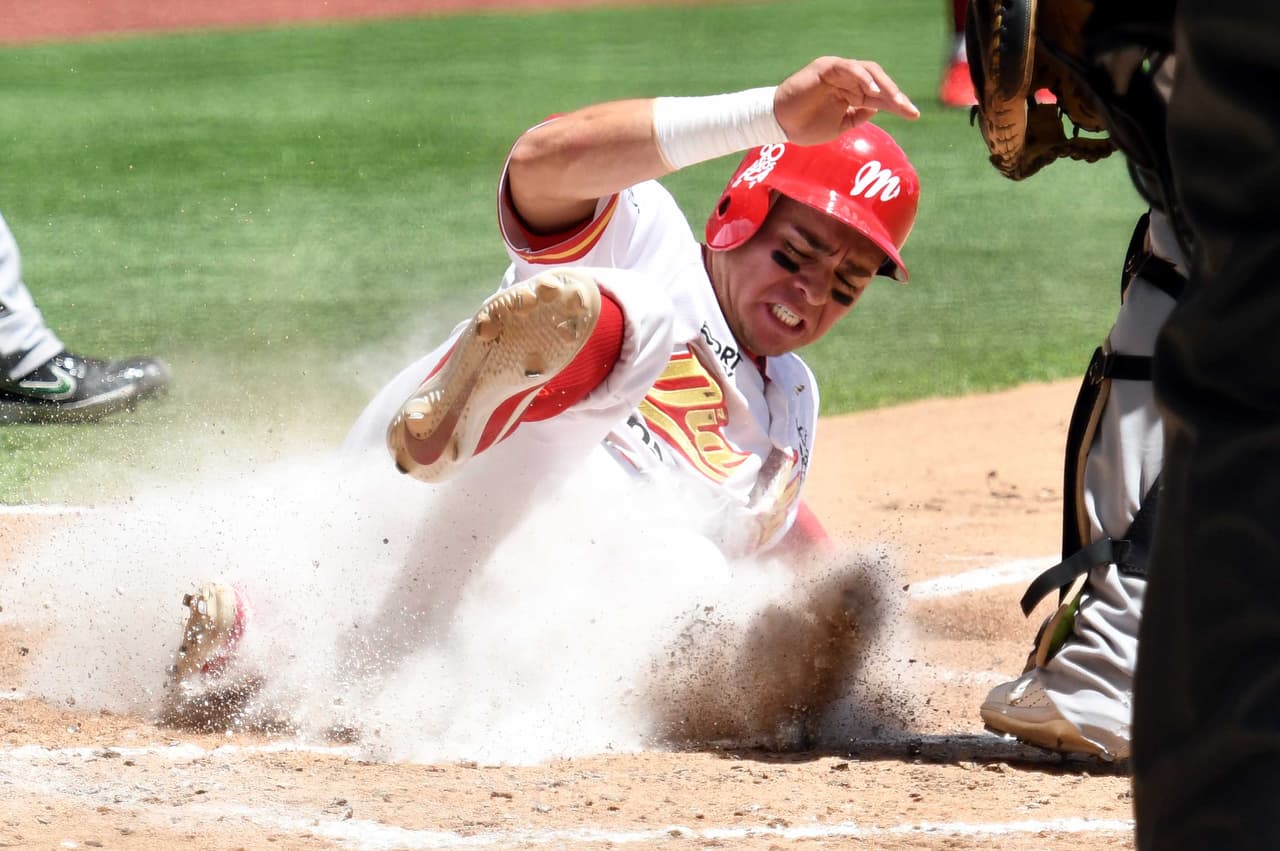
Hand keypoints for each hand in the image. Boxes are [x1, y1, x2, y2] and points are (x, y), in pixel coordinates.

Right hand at [774, 56, 919, 144]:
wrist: (780, 125)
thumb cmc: (804, 127)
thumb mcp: (839, 127)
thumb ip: (857, 117)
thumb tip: (877, 109)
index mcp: (851, 94)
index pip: (879, 96)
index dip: (897, 104)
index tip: (913, 115)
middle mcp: (848, 80)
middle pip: (879, 82)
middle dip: (895, 95)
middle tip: (909, 109)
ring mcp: (838, 72)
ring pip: (868, 72)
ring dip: (883, 86)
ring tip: (895, 101)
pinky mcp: (826, 67)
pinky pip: (850, 68)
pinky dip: (863, 78)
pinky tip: (873, 92)